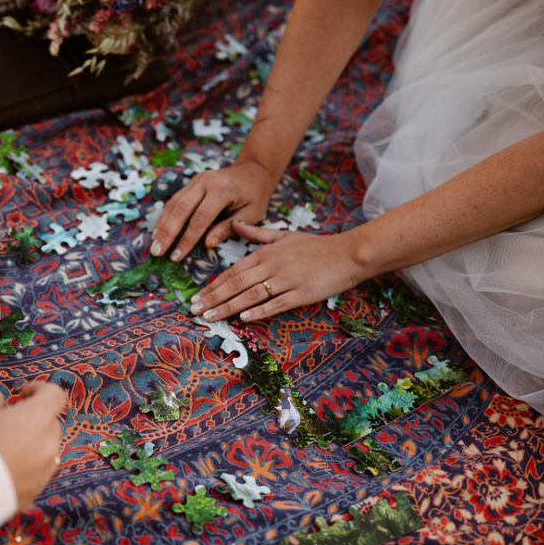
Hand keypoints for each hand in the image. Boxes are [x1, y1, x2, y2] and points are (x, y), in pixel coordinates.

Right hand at [0, 383, 66, 510]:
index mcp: (38, 418)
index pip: (55, 395)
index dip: (40, 390)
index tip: (22, 394)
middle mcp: (48, 445)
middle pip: (51, 425)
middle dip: (34, 420)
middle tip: (8, 423)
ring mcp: (43, 473)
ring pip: (46, 453)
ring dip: (32, 446)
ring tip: (4, 449)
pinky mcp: (33, 495)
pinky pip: (34, 477)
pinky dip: (24, 471)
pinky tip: (1, 472)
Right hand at [151, 159, 275, 261]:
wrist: (254, 170)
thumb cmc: (255, 196)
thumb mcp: (250, 214)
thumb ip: (228, 228)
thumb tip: (207, 244)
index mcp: (222, 190)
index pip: (200, 219)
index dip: (187, 239)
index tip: (177, 257)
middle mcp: (206, 182)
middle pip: (181, 209)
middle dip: (167, 232)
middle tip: (157, 252)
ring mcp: (197, 180)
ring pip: (174, 203)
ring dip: (162, 225)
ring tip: (154, 244)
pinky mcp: (192, 182)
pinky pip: (175, 200)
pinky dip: (166, 216)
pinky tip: (159, 231)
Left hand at [189, 222, 367, 321]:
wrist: (348, 253)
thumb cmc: (315, 246)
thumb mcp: (284, 235)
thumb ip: (257, 234)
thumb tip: (235, 225)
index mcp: (265, 253)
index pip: (232, 271)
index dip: (213, 285)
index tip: (196, 296)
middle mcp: (272, 265)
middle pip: (236, 284)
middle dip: (213, 298)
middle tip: (194, 310)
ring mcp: (287, 280)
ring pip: (251, 295)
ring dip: (228, 307)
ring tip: (211, 317)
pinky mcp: (302, 294)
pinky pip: (277, 303)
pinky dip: (260, 312)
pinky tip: (244, 319)